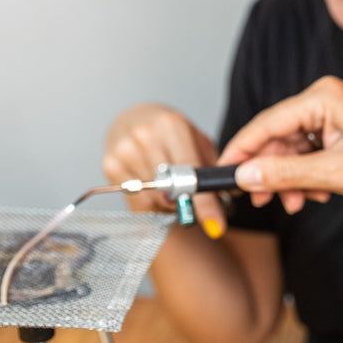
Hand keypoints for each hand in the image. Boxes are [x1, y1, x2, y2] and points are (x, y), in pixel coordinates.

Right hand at [103, 103, 227, 237]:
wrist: (133, 118)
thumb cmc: (168, 131)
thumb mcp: (195, 139)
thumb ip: (212, 166)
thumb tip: (232, 192)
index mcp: (171, 126)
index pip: (190, 173)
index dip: (205, 203)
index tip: (217, 225)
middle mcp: (145, 136)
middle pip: (171, 190)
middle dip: (188, 205)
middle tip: (198, 210)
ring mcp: (124, 150)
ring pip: (154, 199)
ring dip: (170, 205)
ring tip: (174, 191)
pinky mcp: (109, 165)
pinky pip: (137, 201)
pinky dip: (152, 203)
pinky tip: (156, 190)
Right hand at [220, 76, 342, 244]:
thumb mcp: (335, 175)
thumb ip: (285, 174)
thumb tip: (246, 176)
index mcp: (324, 97)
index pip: (267, 123)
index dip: (241, 151)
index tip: (222, 173)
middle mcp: (328, 97)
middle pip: (279, 136)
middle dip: (271, 172)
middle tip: (261, 201)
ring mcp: (337, 112)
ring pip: (295, 147)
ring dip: (292, 178)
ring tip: (300, 203)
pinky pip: (312, 150)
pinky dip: (309, 174)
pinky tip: (318, 194)